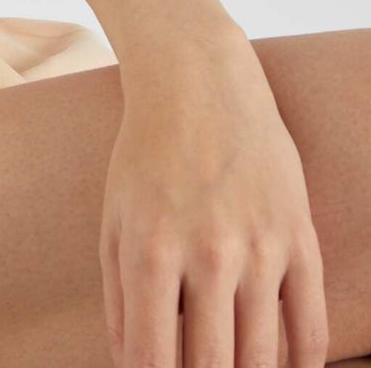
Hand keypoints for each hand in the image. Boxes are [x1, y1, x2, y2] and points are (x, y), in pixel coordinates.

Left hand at [100, 32, 327, 367]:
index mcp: (148, 250)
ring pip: (263, 361)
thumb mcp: (114, 218)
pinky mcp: (300, 240)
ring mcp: (260, 249)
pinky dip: (300, 366)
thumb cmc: (145, 156)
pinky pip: (310, 329)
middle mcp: (206, 254)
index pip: (151, 359)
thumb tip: (130, 364)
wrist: (199, 85)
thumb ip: (119, 296)